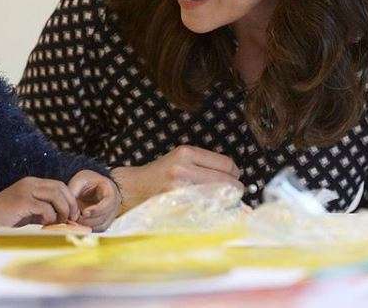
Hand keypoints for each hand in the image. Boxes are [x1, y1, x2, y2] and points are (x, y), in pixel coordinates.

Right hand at [0, 177, 79, 226]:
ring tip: (61, 222)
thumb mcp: (28, 211)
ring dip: (63, 210)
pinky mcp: (21, 201)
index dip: (69, 198)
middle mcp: (30, 183)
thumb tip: (63, 218)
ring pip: (55, 195)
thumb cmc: (6, 218)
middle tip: (72, 219)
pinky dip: (50, 217)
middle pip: (60, 187)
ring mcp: (26, 190)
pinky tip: (45, 224)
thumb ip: (43, 210)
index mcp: (32, 183)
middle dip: (70, 204)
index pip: (59, 185)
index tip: (73, 214)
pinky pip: (44, 207)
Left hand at [68, 170, 120, 231]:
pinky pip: (98, 229)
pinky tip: (78, 224)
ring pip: (101, 226)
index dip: (96, 210)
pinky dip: (88, 228)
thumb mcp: (80, 180)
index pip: (108, 203)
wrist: (96, 184)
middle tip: (74, 218)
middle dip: (88, 220)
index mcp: (110, 191)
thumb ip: (73, 192)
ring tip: (74, 221)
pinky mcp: (105, 222)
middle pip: (104, 218)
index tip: (84, 212)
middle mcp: (114, 205)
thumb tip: (69, 211)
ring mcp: (111, 215)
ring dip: (86, 226)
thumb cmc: (89, 181)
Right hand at [112, 145, 242, 210]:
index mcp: (185, 153)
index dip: (233, 173)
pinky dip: (213, 215)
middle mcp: (183, 169)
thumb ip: (204, 164)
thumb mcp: (179, 159)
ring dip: (225, 205)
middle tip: (227, 195)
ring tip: (216, 204)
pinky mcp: (178, 208)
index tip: (231, 179)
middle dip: (233, 191)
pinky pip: (209, 214)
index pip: (227, 164)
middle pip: (229, 183)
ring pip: (222, 200)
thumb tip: (236, 177)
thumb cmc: (158, 175)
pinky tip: (206, 213)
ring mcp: (181, 190)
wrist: (131, 189)